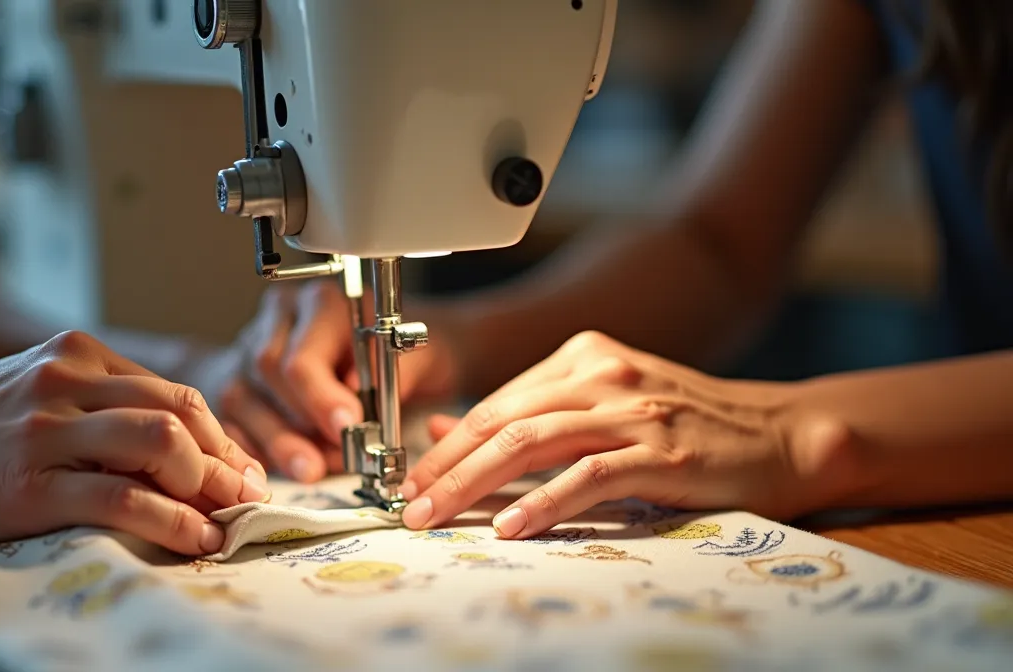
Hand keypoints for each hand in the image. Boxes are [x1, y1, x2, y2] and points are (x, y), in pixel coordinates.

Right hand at [0, 331, 270, 555]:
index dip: (222, 439)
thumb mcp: (37, 394)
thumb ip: (102, 408)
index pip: (175, 393)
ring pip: (162, 442)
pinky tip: (194, 538)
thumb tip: (181, 451)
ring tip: (223, 519)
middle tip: (247, 499)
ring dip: (207, 485)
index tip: (243, 473)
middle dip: (228, 462)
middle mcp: (67, 380)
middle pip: (181, 413)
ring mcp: (47, 430)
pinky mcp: (29, 483)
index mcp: (77, 354)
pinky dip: (172, 521)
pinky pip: (124, 498)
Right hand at [209, 280, 456, 481]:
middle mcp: (278, 319)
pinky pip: (233, 420)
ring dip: (281, 442)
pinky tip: (290, 463)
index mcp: (320, 302)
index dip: (322, 398)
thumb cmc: (402, 354)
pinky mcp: (237, 383)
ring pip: (243, 399)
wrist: (383, 355)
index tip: (348, 428)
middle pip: (267, 372)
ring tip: (314, 468)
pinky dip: (260, 447)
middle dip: (302, 423)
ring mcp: (248, 350)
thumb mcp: (422, 353)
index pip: (304, 353)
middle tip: (335, 457)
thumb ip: (401, 370)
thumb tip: (365, 395)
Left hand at [400, 331, 840, 537]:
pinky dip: (543, 502)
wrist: (782, 433)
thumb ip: (526, 413)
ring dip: (475, 483)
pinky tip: (511, 525)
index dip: (445, 443)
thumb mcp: (600, 404)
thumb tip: (441, 427)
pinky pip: (588, 476)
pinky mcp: (663, 453)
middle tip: (410, 503)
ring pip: (531, 442)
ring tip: (438, 515)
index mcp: (583, 356)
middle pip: (503, 420)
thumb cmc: (688, 424)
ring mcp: (634, 411)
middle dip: (446, 465)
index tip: (411, 479)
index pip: (496, 402)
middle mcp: (603, 374)